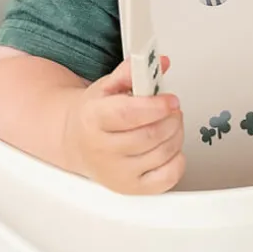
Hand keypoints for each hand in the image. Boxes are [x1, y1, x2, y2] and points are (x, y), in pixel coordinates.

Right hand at [63, 56, 184, 193]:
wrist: (75, 142)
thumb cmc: (94, 116)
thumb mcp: (107, 87)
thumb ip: (133, 73)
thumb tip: (161, 63)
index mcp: (92, 119)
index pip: (128, 114)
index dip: (155, 106)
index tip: (171, 100)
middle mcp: (101, 150)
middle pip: (150, 135)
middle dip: (171, 118)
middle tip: (172, 110)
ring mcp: (116, 173)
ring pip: (163, 153)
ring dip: (176, 134)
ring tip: (169, 124)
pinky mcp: (131, 188)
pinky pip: (169, 176)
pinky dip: (177, 159)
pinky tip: (168, 147)